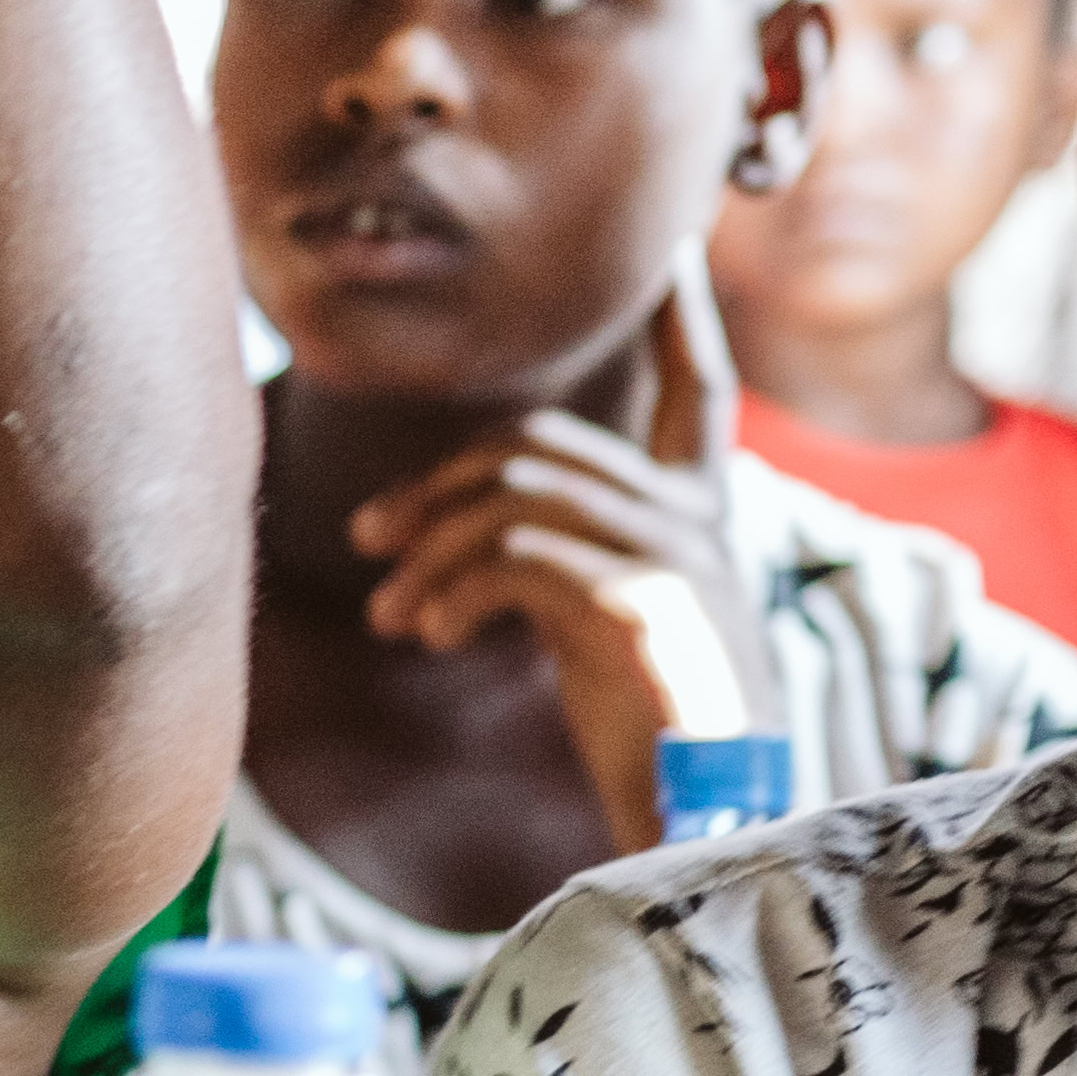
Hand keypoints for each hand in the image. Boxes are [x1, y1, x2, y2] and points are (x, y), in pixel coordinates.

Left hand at [348, 260, 779, 856]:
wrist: (710, 826)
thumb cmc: (652, 735)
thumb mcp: (602, 625)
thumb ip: (562, 557)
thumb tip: (470, 527)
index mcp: (700, 520)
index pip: (699, 393)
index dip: (684, 320)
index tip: (677, 249)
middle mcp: (699, 525)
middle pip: (540, 444)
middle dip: (434, 487)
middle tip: (366, 543)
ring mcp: (681, 560)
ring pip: (518, 490)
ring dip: (429, 549)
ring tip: (389, 617)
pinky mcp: (648, 605)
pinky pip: (521, 553)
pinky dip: (453, 590)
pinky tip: (428, 637)